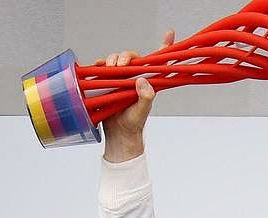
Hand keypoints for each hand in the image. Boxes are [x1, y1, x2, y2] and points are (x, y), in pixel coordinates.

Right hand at [98, 29, 174, 162]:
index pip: (157, 61)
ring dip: (111, 59)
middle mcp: (134, 78)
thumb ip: (146, 97)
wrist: (119, 134)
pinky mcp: (108, 83)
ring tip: (109, 66)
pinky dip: (99, 65)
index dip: (164, 47)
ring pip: (116, 61)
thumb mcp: (142, 111)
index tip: (169, 34)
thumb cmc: (133, 123)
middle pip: (130, 57)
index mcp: (146, 81)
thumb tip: (143, 82)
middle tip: (120, 64)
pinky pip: (103, 69)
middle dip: (124, 56)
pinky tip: (97, 66)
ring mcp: (121, 80)